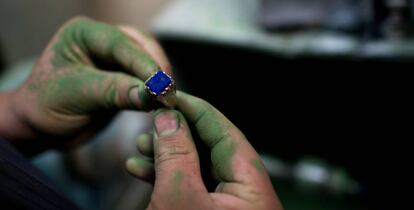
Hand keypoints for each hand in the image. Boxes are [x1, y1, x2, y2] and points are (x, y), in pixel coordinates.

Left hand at [0, 16, 170, 153]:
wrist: (40, 127)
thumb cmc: (46, 105)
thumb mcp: (77, 95)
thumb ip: (115, 91)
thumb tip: (152, 94)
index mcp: (84, 34)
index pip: (121, 44)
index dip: (144, 63)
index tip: (161, 84)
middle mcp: (102, 41)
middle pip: (141, 46)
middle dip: (156, 69)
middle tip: (168, 93)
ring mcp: (115, 59)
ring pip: (148, 61)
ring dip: (159, 79)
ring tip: (166, 99)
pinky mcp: (124, 78)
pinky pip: (146, 79)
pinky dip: (154, 90)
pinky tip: (159, 102)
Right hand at [127, 92, 282, 209]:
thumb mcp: (178, 198)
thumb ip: (176, 155)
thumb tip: (170, 118)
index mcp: (252, 187)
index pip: (225, 132)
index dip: (195, 108)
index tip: (170, 94)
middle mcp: (246, 195)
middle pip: (210, 148)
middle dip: (175, 134)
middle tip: (151, 120)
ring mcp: (228, 208)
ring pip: (196, 169)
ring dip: (166, 157)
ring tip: (139, 146)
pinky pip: (191, 190)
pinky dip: (166, 179)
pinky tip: (141, 170)